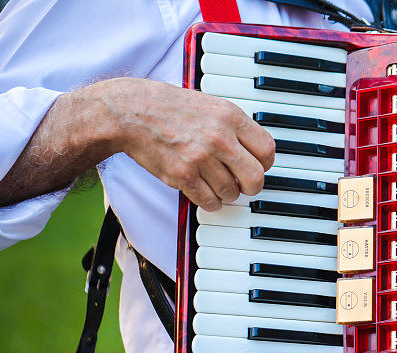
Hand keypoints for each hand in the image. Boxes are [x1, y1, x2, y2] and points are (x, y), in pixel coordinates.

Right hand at [96, 77, 273, 210]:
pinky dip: (211, 202)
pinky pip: (210, 201)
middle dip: (252, 186)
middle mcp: (219, 137)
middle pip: (256, 177)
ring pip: (232, 192)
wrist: (129, 111)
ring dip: (227, 193)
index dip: (266, 163)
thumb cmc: (170, 108)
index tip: (259, 165)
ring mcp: (200, 158)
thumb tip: (257, 152)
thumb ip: (235, 126)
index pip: (267, 150)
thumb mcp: (210, 104)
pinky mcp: (182, 176)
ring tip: (217, 184)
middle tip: (244, 184)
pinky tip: (206, 193)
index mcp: (229, 116)